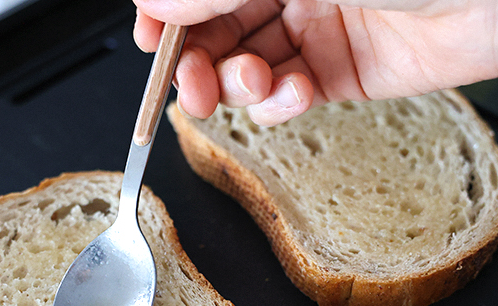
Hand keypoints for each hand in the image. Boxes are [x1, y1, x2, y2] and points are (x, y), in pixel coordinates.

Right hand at [133, 0, 497, 124]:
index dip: (170, 15)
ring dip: (238, 84)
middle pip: (218, 28)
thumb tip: (158, 2)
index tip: (151, 41)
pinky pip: (292, 96)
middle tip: (188, 85)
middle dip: (197, 60)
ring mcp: (318, 27)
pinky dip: (281, 104)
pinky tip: (292, 95)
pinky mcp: (346, 73)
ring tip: (251, 83)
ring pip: (249, 66)